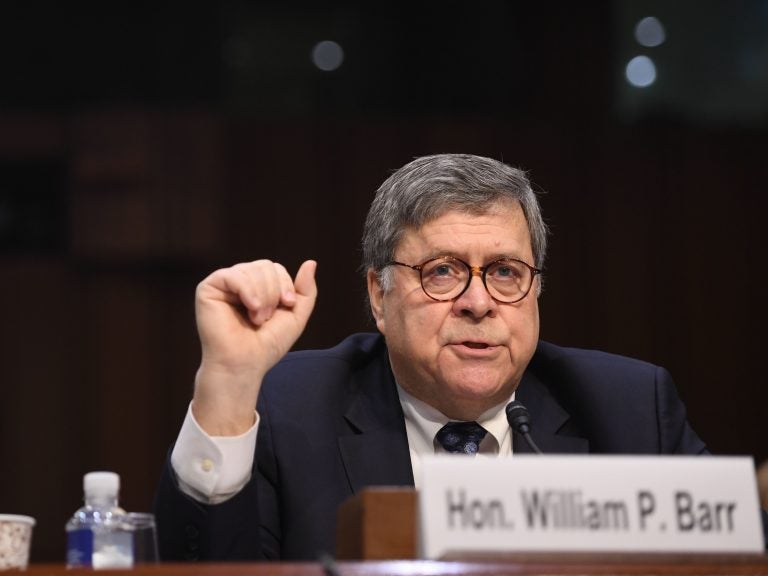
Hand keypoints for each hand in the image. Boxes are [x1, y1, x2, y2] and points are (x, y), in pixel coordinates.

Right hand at [191, 259, 317, 434]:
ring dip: (262, 297)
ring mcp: (223, 285)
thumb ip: (305, 289)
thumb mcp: (295, 315)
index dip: (285, 285)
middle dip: (273, 292)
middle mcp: (239, 282)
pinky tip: (250, 309)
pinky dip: (248, 291)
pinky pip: (233, 275)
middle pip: (265, 266)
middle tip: (266, 318)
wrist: (245, 364)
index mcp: (256, 286)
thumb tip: (311, 262)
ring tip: (256, 318)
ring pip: (252, 270)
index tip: (287, 306)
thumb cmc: (266, 345)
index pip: (275, 268)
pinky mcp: (208, 289)